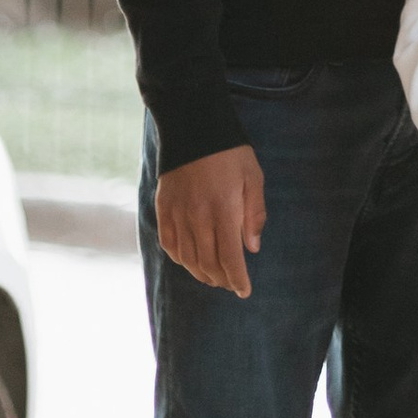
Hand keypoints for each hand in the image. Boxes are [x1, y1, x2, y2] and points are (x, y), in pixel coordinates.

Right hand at [155, 145, 265, 296]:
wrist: (193, 125)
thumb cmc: (230, 152)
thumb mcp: (254, 177)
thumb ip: (254, 214)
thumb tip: (252, 248)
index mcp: (224, 209)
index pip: (231, 257)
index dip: (238, 279)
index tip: (244, 291)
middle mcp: (198, 216)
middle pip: (208, 262)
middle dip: (222, 279)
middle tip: (231, 285)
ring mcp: (177, 213)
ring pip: (188, 258)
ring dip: (201, 273)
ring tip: (213, 278)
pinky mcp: (163, 208)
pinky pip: (169, 243)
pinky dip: (180, 258)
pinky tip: (190, 262)